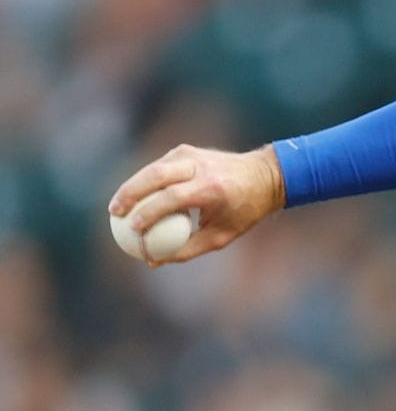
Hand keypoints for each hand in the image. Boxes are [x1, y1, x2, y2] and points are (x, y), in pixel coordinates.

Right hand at [108, 144, 285, 265]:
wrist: (265, 176)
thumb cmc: (244, 211)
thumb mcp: (221, 236)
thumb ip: (187, 249)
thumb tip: (152, 260)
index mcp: (213, 187)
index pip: (173, 197)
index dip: (150, 211)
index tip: (134, 228)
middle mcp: (201, 167)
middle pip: (156, 175)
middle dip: (130, 193)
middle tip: (115, 214)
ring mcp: (192, 154)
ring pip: (153, 168)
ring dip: (131, 186)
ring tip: (116, 208)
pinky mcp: (186, 150)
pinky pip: (158, 166)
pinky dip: (143, 182)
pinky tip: (132, 198)